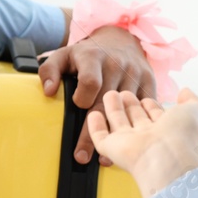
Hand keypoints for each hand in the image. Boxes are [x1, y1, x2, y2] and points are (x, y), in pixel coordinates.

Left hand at [38, 25, 155, 162]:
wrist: (121, 39)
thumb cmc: (88, 53)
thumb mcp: (64, 55)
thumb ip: (49, 70)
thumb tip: (49, 92)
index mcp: (93, 57)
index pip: (90, 81)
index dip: (83, 98)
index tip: (78, 107)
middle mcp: (116, 65)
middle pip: (105, 103)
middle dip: (92, 132)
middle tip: (81, 156)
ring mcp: (134, 74)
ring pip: (126, 109)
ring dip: (116, 135)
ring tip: (105, 158)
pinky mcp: (149, 82)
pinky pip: (145, 107)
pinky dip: (137, 127)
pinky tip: (128, 144)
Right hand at [86, 88, 197, 197]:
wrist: (166, 157)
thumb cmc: (182, 136)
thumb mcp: (194, 110)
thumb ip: (190, 99)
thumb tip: (186, 92)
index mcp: (167, 129)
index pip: (155, 114)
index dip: (150, 104)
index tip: (144, 95)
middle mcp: (148, 137)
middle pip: (136, 118)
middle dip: (130, 104)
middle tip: (123, 92)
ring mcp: (130, 143)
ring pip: (119, 124)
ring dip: (113, 109)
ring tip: (109, 94)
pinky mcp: (112, 149)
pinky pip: (101, 137)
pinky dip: (95, 126)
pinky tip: (93, 114)